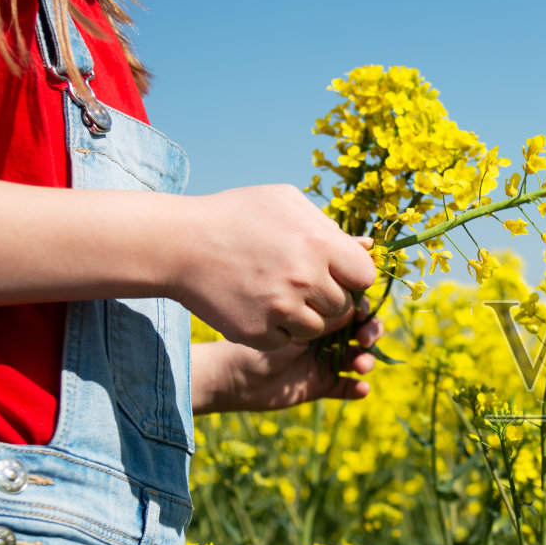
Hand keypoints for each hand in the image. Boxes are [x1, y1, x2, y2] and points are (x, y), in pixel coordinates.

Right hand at [169, 184, 376, 350]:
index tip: (335, 272)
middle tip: (301, 283)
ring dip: (305, 316)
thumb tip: (367, 246)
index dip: (352, 275)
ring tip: (279, 294)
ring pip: (318, 328)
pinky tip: (258, 306)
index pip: (364, 276)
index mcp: (320, 244)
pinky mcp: (257, 332)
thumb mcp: (284, 203)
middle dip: (328, 297)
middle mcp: (305, 279)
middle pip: (343, 307)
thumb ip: (328, 227)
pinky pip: (286, 341)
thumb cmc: (235, 216)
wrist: (178, 244)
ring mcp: (281, 309)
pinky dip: (276, 330)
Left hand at [191, 308, 384, 414]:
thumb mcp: (290, 328)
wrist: (232, 376)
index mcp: (316, 314)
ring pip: (357, 358)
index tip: (363, 313)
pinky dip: (357, 388)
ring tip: (360, 367)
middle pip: (362, 331)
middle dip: (371, 334)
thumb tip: (353, 309)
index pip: (351, 306)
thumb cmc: (254, 342)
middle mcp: (325, 335)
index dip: (365, 310)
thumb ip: (320, 321)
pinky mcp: (320, 386)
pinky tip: (360, 389)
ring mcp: (324, 361)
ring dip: (366, 361)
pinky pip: (346, 387)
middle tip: (364, 341)